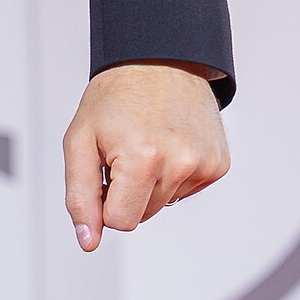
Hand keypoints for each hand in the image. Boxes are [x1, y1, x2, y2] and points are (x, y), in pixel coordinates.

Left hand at [64, 62, 228, 252]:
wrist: (158, 59)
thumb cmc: (114, 98)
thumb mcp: (79, 141)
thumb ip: (80, 197)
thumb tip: (88, 241)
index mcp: (142, 160)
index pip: (120, 221)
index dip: (105, 200)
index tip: (105, 170)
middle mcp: (179, 164)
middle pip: (144, 215)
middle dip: (128, 191)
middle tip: (124, 149)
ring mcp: (204, 164)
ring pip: (165, 204)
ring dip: (151, 182)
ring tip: (146, 141)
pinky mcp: (219, 163)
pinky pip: (187, 190)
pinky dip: (174, 174)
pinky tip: (168, 142)